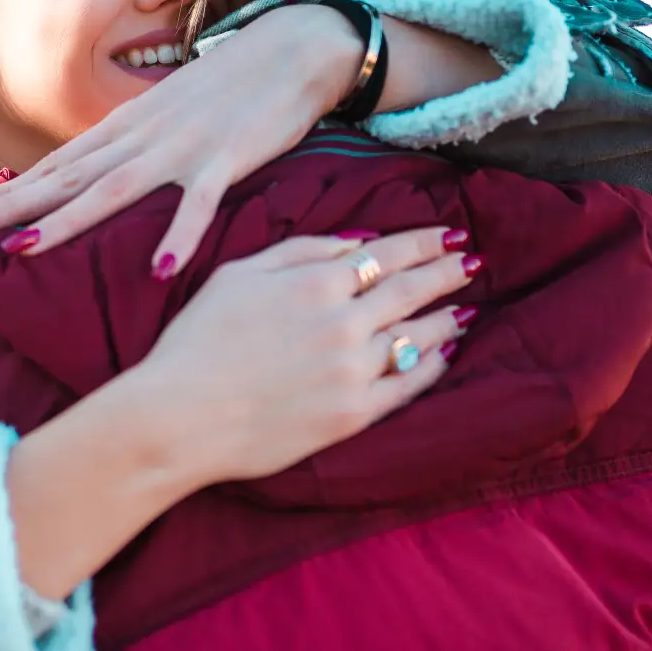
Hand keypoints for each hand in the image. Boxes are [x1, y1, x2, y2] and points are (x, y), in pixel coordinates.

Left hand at [0, 4, 363, 273]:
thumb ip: (130, 148)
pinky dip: (180, 235)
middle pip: (67, 179)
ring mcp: (182, 147)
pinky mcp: (227, 158)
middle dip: (12, 207)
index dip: (9, 191)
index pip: (57, 165)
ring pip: (113, 189)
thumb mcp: (167, 116)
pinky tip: (161, 270)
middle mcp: (142, 136)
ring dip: (67, 221)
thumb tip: (90, 180)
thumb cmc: (228, 90)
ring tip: (22, 250)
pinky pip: (199, 203)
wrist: (292, 47)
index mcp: (126, 128)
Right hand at [106, 227, 473, 487]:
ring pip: (416, 336)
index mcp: (315, 282)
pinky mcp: (353, 415)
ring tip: (465, 307)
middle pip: (410, 290)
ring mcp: (353, 371)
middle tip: (472, 260)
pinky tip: (445, 353)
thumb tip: (356, 243)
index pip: (386, 254)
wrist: (180, 417)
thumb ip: (301, 251)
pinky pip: (407, 386)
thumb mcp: (238, 274)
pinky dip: (432, 365)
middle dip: (445, 271)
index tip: (449, 233)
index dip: (422, 242)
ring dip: (445, 317)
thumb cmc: (198, 341)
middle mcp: (344, 322)